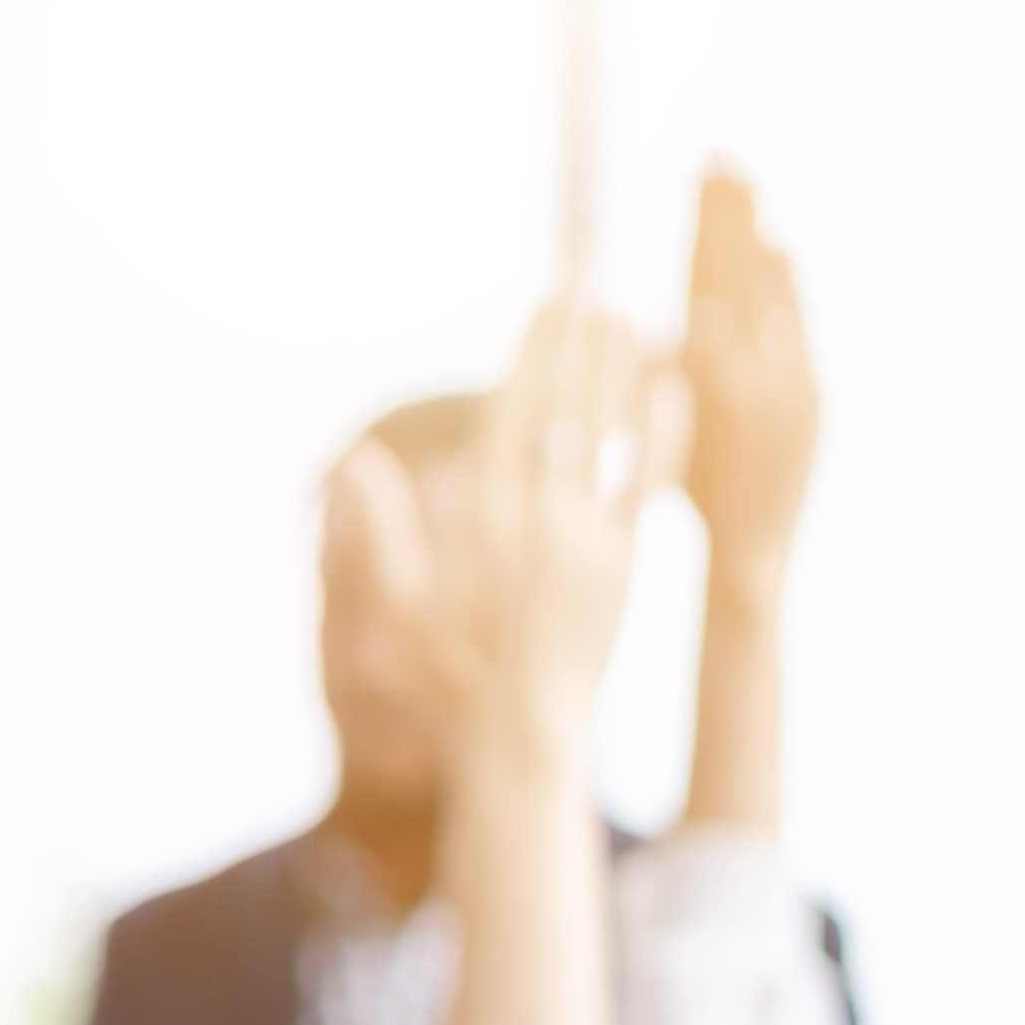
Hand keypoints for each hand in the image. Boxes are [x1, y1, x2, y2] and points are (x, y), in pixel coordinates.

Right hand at [344, 293, 682, 796]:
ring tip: (626, 318)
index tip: (548, 304)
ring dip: (619, 372)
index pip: (517, 417)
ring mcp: (594, 544)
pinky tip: (667, 390)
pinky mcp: (626, 564)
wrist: (522, 735)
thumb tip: (357, 459)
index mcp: (488, 525)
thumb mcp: (396, 604)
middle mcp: (547, 524)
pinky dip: (659, 432)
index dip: (534, 353)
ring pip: (612, 438)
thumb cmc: (447, 673)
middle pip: (569, 412)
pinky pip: (646, 483)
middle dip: (580, 346)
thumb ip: (377, 531)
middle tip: (592, 288)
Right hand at [677, 165, 818, 586]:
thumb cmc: (680, 500)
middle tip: (725, 154)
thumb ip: (655, 378)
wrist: (748, 556)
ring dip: (757, 236)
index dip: (704, 222)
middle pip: (739, 272)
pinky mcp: (812, 399)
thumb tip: (657, 323)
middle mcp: (751, 374)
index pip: (703, 278)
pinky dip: (787, 285)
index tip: (703, 171)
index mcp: (702, 380)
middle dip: (731, 210)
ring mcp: (789, 385)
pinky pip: (797, 326)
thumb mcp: (652, 434)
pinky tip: (779, 249)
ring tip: (747, 184)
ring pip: (771, 294)